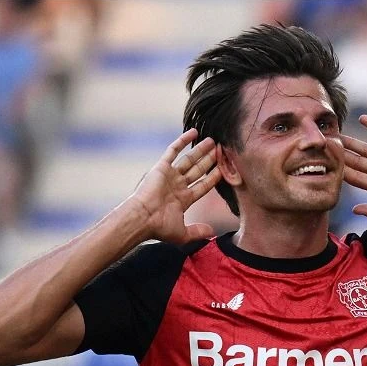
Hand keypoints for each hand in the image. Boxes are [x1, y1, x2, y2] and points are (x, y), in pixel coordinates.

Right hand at [125, 129, 221, 244]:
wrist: (143, 218)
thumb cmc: (159, 227)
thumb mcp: (182, 234)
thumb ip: (197, 232)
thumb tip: (212, 232)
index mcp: (183, 199)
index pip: (203, 185)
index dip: (213, 178)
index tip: (223, 169)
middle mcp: (177, 185)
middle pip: (197, 170)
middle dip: (209, 160)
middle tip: (220, 150)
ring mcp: (170, 175)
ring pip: (189, 159)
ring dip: (200, 150)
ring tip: (213, 141)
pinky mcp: (161, 167)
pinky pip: (173, 150)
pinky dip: (182, 141)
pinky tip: (194, 132)